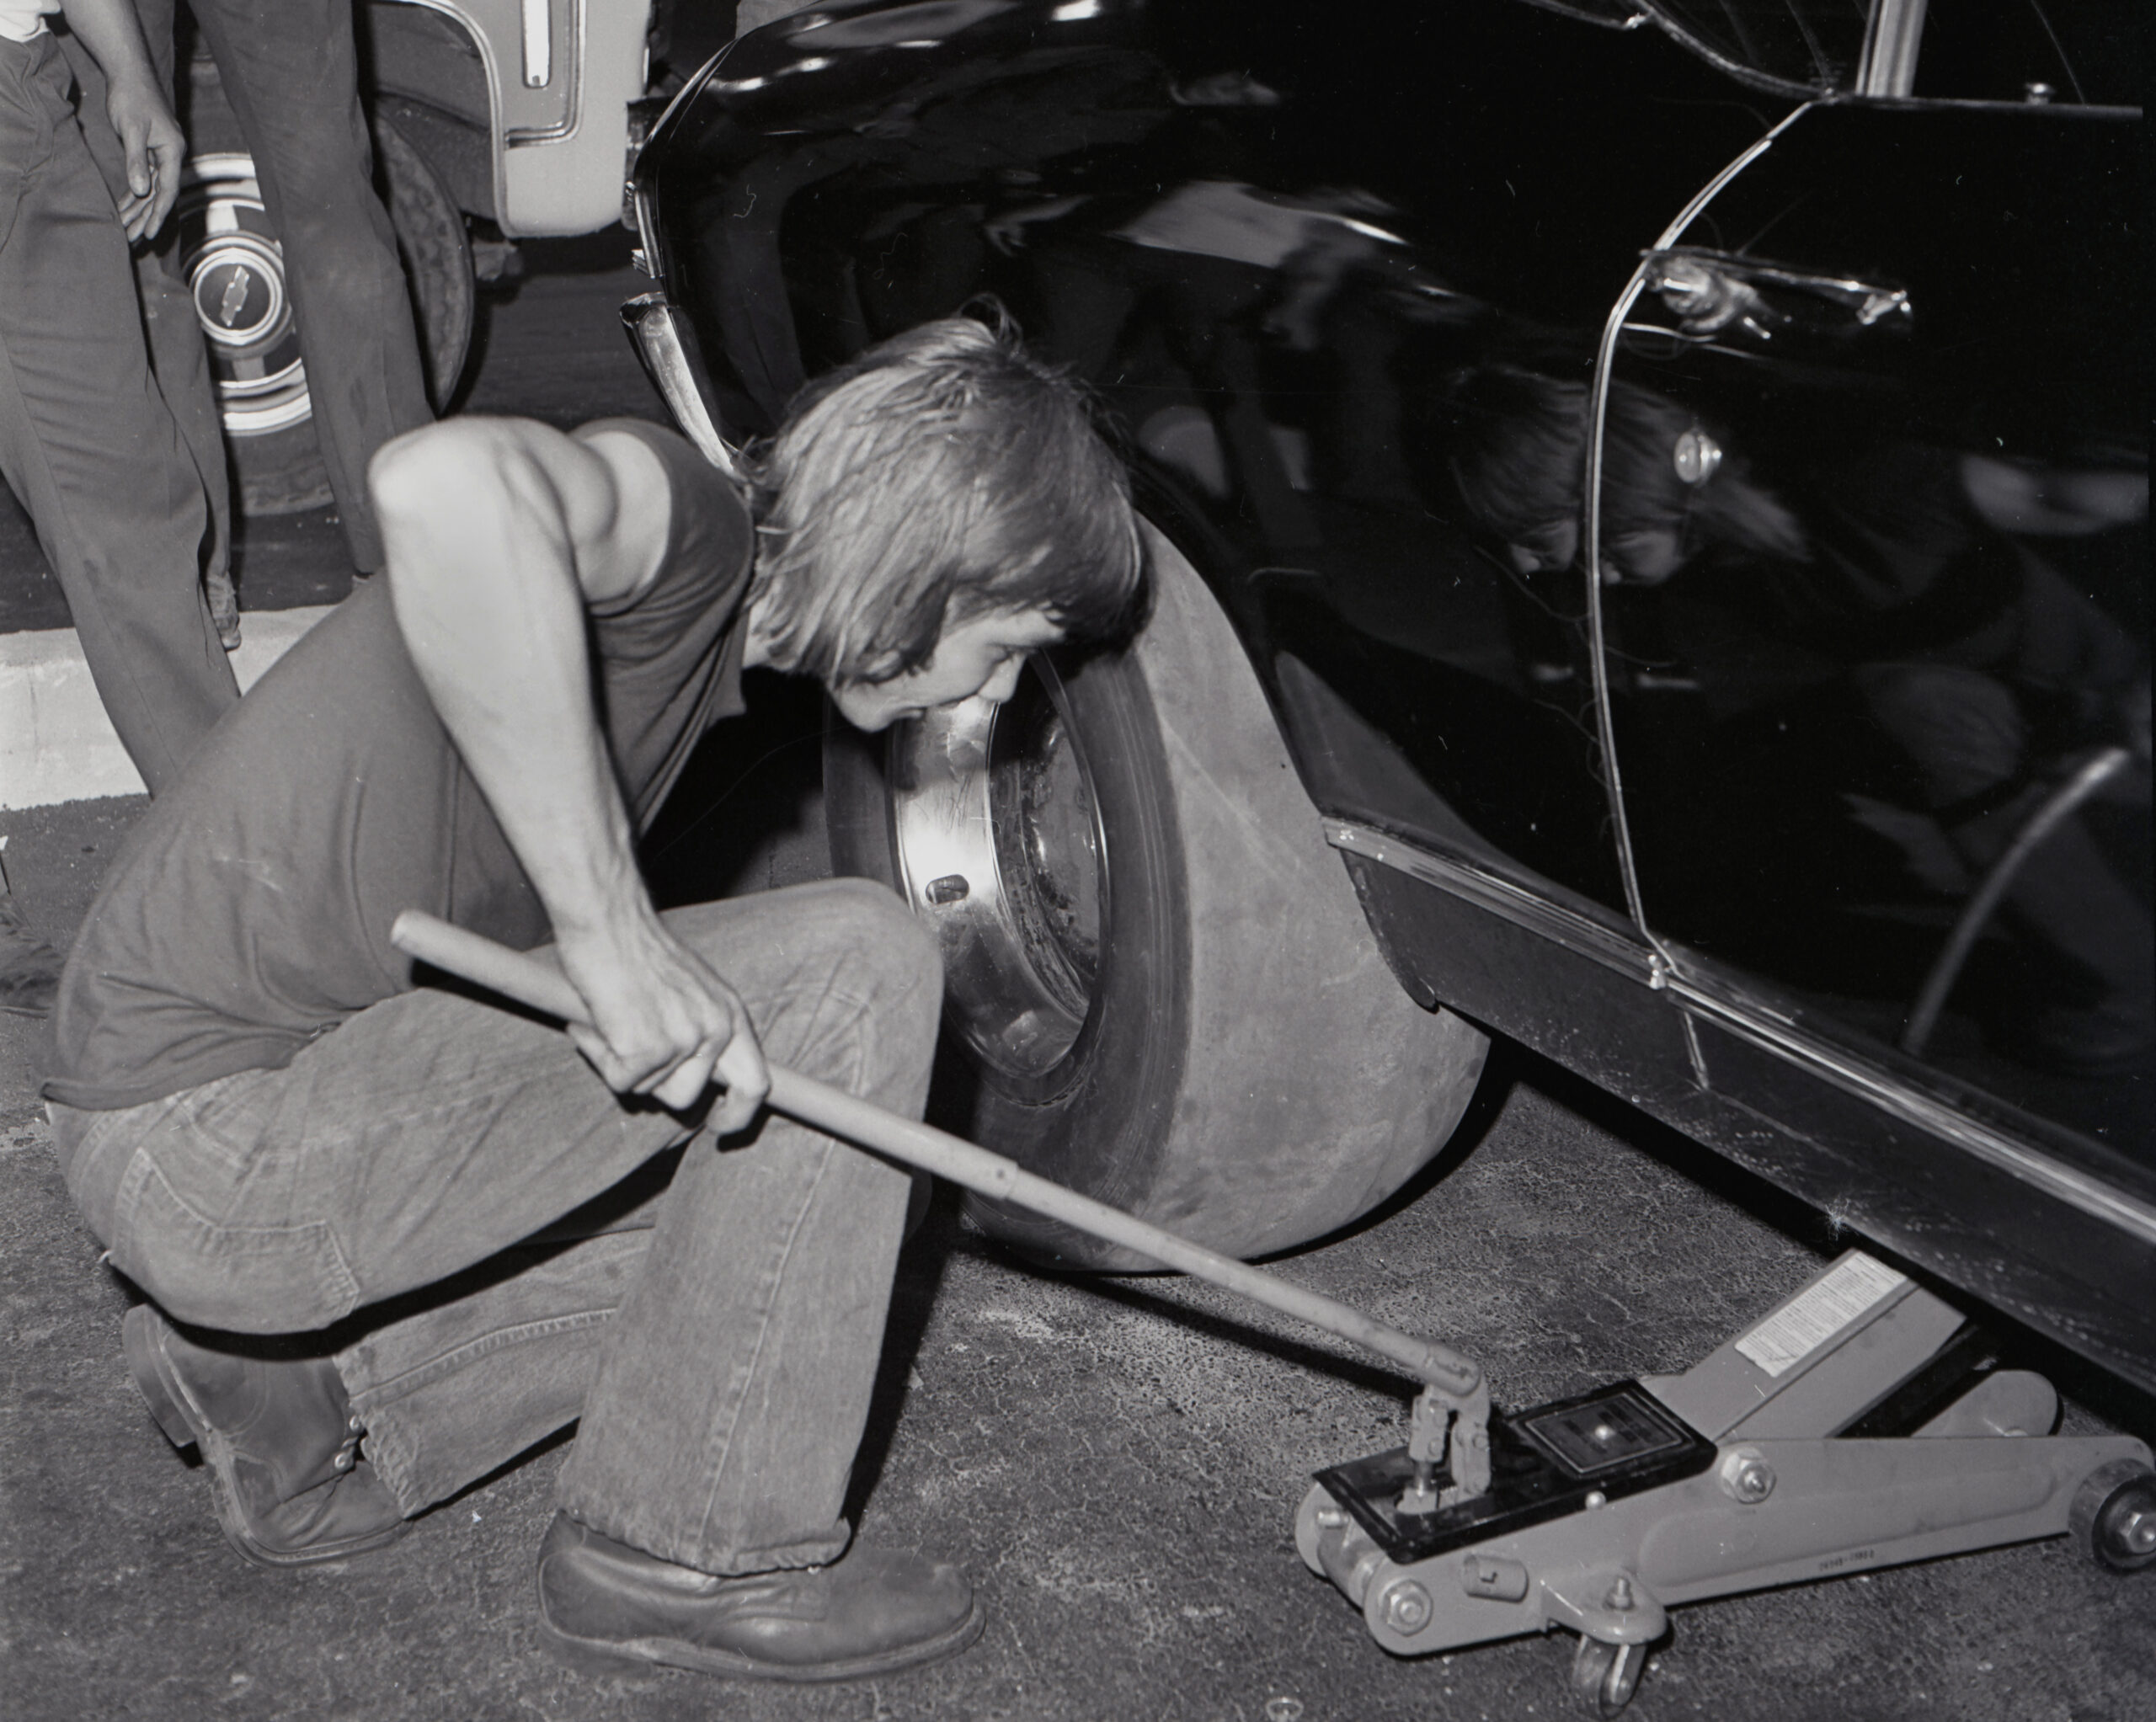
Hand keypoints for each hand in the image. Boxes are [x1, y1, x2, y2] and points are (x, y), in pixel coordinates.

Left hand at [104, 75, 183, 242]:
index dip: (158, 213)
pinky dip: (136, 193)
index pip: (167, 190)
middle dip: (146, 217)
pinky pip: (145, 177)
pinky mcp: (149, 149)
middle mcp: (170, 155)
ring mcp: (161, 153)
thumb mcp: (132, 129)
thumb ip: (137, 160)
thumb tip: (141, 190)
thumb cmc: (131, 97)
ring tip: (128, 229)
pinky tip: (127, 207)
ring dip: (140, 208)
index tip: (150, 232)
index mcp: (172, 151)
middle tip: (134, 239)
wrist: (129, 73)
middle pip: (160, 194)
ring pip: (151, 188)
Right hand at [555, 911, 770, 1129]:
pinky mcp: (647, 1049)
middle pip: (693, 1097)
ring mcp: (683, 1041)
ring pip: (649, 1090)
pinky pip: (619, 1079)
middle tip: (646, 1090)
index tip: (723, 1125)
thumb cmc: (637, 949)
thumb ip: (697, 1029)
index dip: (740, 1113)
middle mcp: (715, 1030)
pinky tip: (595, 1020)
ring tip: (611, 1024)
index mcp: (730, 1014)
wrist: (609, 921)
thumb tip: (692, 1078)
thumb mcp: (689, 989)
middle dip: (673, 1104)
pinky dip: (600, 1056)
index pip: (755, 1081)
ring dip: (625, 1067)